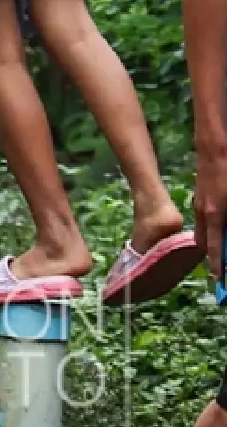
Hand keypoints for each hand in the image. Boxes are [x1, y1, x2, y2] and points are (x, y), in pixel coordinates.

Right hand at [197, 144, 226, 283]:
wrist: (215, 146)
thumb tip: (225, 239)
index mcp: (214, 216)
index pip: (214, 248)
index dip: (217, 266)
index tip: (220, 280)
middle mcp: (204, 212)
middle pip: (203, 241)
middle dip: (211, 255)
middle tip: (221, 266)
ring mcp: (201, 202)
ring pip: (203, 228)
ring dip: (210, 240)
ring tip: (219, 247)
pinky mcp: (202, 194)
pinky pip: (204, 217)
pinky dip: (211, 226)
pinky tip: (219, 222)